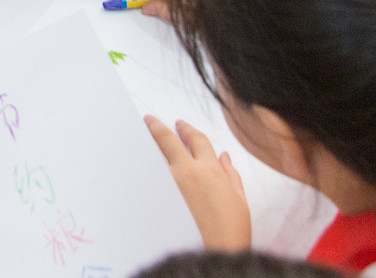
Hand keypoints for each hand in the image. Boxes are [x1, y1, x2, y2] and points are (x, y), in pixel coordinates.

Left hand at [145, 117, 251, 250]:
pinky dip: (143, 167)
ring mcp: (170, 184)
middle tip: (149, 120)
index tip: (180, 124)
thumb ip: (230, 174)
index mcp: (210, 170)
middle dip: (157, 127)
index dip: (188, 129)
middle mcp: (188, 172)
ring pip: (153, 155)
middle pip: (168, 140)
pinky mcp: (158, 198)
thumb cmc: (232, 231)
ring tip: (137, 135)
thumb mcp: (239, 200)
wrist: (216, 254)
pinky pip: (148, 176)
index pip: (196, 139)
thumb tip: (224, 156)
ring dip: (146, 144)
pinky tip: (136, 163)